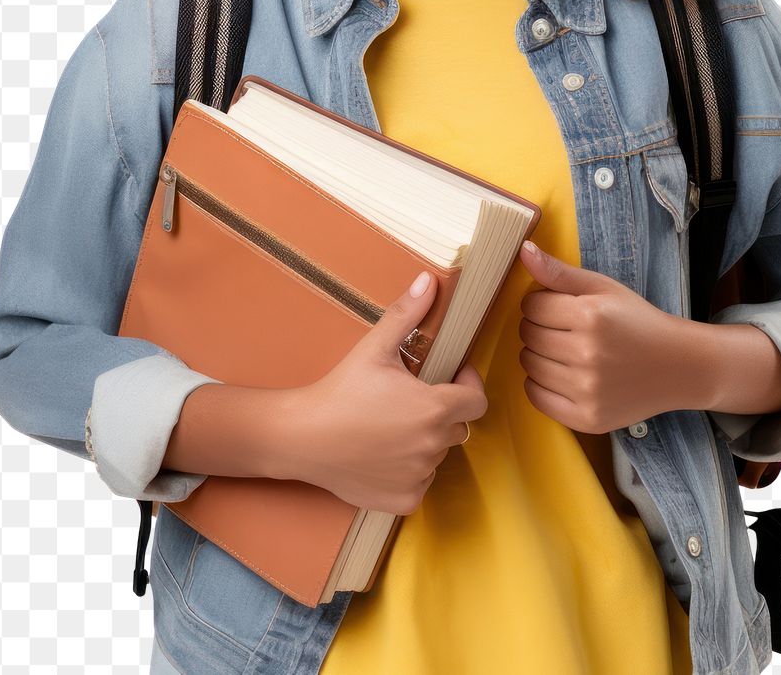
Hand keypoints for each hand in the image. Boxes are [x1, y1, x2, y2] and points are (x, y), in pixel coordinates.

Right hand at [290, 270, 487, 515]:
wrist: (302, 437)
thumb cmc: (341, 390)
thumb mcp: (374, 348)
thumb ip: (407, 314)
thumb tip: (428, 280)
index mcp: (434, 408)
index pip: (477, 401)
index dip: (468, 386)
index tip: (451, 377)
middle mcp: (433, 445)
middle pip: (457, 426)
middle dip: (442, 411)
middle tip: (410, 399)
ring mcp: (419, 476)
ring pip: (438, 454)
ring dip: (425, 440)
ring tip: (392, 425)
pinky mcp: (404, 500)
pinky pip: (421, 482)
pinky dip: (410, 471)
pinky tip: (384, 454)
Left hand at [518, 241, 702, 434]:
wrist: (677, 366)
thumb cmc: (637, 322)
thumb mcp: (603, 287)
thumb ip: (559, 271)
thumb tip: (523, 250)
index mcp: (591, 315)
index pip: (532, 305)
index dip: (540, 303)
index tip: (557, 307)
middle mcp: (587, 353)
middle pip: (528, 335)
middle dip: (538, 327)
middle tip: (562, 329)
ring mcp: (587, 389)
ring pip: (529, 365)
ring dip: (538, 355)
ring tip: (564, 350)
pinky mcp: (587, 418)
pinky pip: (536, 396)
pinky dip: (540, 384)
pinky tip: (561, 374)